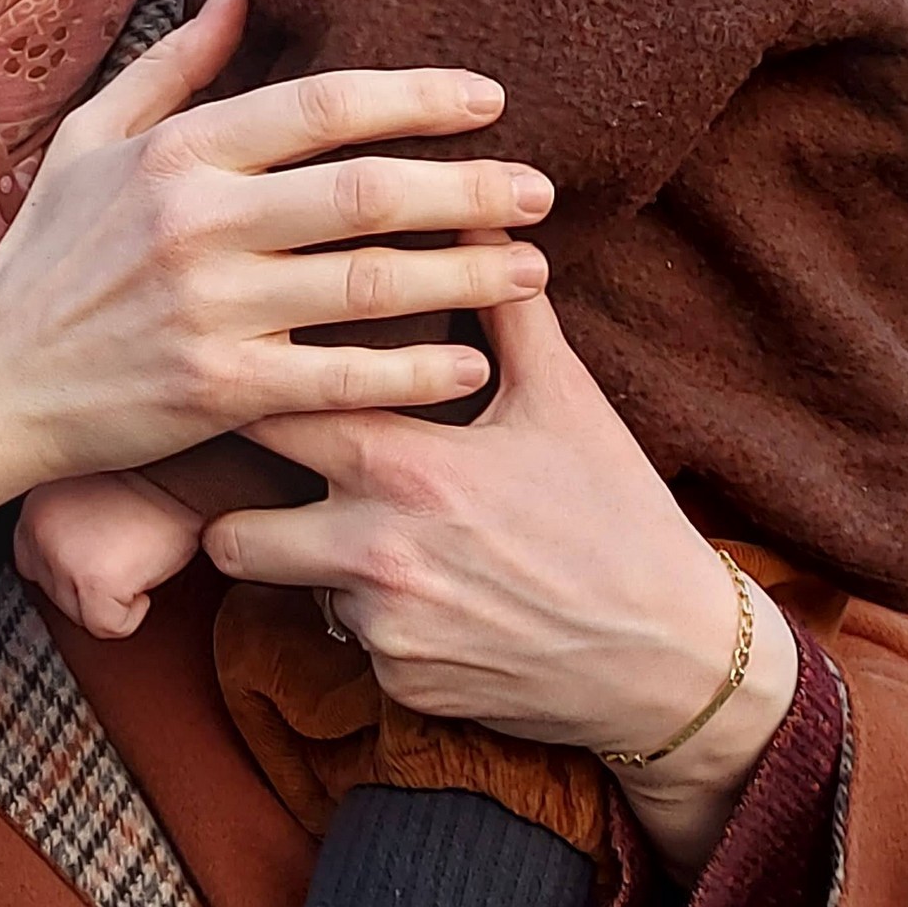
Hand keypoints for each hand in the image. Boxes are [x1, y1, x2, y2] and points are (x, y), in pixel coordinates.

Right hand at [0, 0, 552, 577]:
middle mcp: (197, 223)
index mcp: (176, 154)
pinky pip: (340, 379)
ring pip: (367, 283)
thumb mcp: (90, 142)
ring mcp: (210, 310)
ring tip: (534, 266)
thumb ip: (173, 68)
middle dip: (468, 187)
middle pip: (365, 191)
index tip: (489, 99)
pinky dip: (414, 373)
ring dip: (465, 273)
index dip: (416, 97)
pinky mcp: (217, 392)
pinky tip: (473, 364)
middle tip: (542, 187)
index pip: (321, 105)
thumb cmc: (46, 259)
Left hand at [15, 472, 205, 639]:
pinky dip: (132, 615)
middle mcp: (41, 530)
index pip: (30, 562)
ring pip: (78, 614)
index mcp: (34, 506)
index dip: (67, 567)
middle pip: (54, 594)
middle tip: (120, 552)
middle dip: (88, 586)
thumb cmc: (147, 486)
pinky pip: (108, 626)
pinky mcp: (94, 581)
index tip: (94, 556)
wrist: (184, 480)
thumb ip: (59, 526)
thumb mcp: (82, 494)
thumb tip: (58, 569)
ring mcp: (63, 556)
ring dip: (110, 597)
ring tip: (133, 557)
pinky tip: (144, 579)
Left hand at [206, 289, 799, 875]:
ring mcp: (385, 631)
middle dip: (232, 509)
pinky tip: (428, 596)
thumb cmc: (619, 513)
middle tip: (257, 485)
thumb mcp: (564, 399)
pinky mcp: (401, 689)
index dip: (243, 400)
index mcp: (406, 466)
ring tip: (359, 534)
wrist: (676, 661)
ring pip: (289, 593)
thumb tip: (473, 217)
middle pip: (233, 532)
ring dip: (308, 568)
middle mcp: (377, 553)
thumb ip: (502, 306)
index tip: (232, 384)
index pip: (271, 419)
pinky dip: (372, 621)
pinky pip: (348, 644)